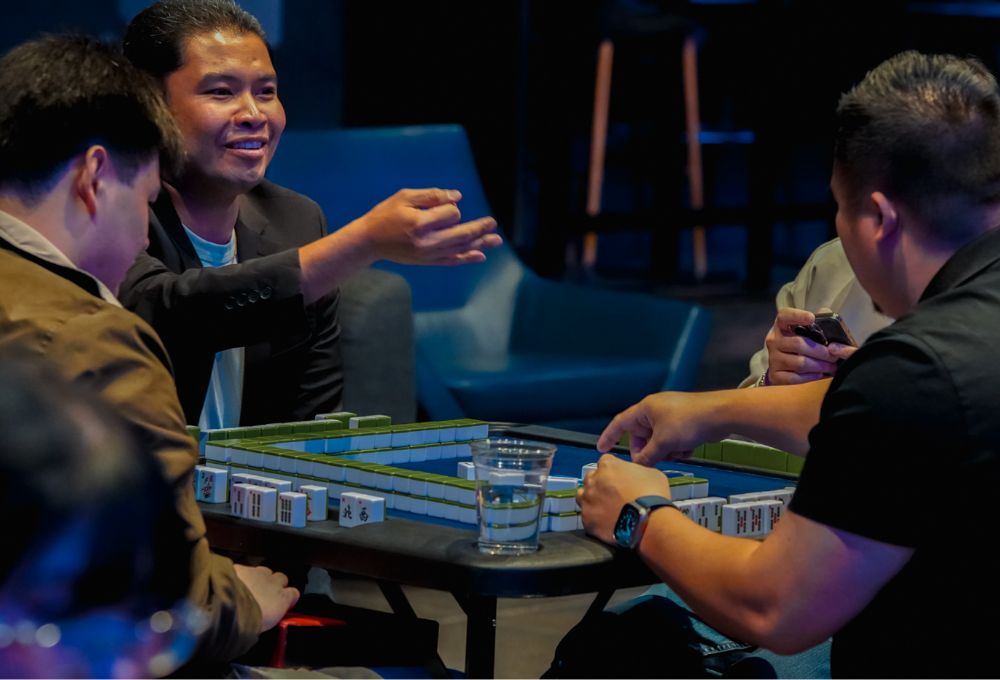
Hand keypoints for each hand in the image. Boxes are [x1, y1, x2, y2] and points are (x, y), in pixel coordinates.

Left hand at [233, 564, 299, 632]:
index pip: (293, 594)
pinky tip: (234, 585)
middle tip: (264, 597)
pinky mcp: (242, 569)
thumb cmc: (247, 620)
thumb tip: (266, 621)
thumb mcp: (265, 627)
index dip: (288, 598)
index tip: (282, 604)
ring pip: (264, 572)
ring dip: (259, 579)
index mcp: (282, 599)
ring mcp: (258, 574)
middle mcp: (273, 583)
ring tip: (248, 591)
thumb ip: (270, 619)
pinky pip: (245, 570)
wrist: (229, 607)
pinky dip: (242, 576)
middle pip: (281, 578)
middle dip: (274, 585)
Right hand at [355, 188, 501, 264]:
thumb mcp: (405, 197)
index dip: (450, 207)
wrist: (370, 241)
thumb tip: (457, 197)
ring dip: (480, 244)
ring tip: (496, 240)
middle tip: (493, 222)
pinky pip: (452, 261)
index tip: (442, 204)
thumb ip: (431, 196)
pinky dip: (467, 258)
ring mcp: (428, 255)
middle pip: (461, 235)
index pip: (450, 214)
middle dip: (479, 228)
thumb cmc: (386, 215)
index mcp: (420, 223)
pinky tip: (481, 255)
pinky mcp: (427, 262)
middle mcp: (426, 242)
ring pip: (460, 249)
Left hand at [577, 454, 670, 543]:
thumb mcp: (652, 473)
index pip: (605, 461)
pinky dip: (594, 518)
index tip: (617, 477)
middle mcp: (594, 480)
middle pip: (591, 477)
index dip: (612, 470)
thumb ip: (637, 470)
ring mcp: (588, 500)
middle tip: (613, 493)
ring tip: (605, 507)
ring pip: (582, 495)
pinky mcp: (587, 519)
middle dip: (600, 483)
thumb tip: (635, 474)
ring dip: (591, 499)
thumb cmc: (653, 498)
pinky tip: (605, 521)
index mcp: (609, 466)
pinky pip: (586, 516)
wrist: (649, 523)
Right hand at [597, 391, 721, 465]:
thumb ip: (647, 456)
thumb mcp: (663, 442)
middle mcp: (655, 411)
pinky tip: (687, 450)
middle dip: (648, 451)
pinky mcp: (684, 424)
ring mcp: (670, 417)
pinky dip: (677, 448)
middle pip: (642, 437)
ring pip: (658, 441)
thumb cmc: (689, 421)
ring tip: (677, 452)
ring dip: (666, 451)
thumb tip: (638, 465)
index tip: (602, 448)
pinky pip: (672, 441)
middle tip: (654, 460)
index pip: (620, 423)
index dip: (609, 436)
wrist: (720, 415)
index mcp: (645, 409)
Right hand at [764, 307, 838, 384]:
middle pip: (798, 343)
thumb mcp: (806, 331)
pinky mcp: (775, 376)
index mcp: (781, 326)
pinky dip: (811, 377)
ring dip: (819, 365)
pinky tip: (820, 374)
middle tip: (834, 356)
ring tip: (831, 366)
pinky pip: (796, 378)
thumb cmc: (799, 344)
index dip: (797, 316)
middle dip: (821, 351)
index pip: (784, 316)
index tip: (812, 318)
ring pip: (800, 362)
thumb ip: (817, 320)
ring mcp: (773, 359)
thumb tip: (826, 312)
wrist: (782, 367)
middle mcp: (774, 341)